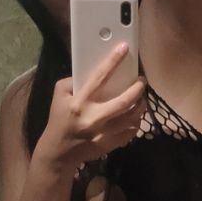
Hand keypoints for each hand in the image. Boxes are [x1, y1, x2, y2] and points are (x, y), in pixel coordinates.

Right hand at [34, 42, 146, 172]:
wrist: (59, 152)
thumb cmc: (59, 120)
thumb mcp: (59, 95)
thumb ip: (74, 81)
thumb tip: (94, 71)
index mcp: (80, 102)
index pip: (99, 77)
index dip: (113, 61)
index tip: (124, 48)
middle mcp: (93, 118)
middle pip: (124, 102)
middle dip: (137, 89)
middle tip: (141, 81)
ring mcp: (103, 134)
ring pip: (131, 119)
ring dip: (140, 106)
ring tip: (141, 98)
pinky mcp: (109, 145)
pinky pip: (130, 132)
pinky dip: (136, 123)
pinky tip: (135, 116)